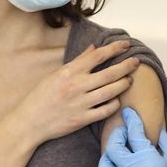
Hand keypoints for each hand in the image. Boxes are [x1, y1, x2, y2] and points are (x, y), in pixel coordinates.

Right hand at [3, 41, 139, 147]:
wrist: (30, 122)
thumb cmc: (41, 97)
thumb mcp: (56, 74)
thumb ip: (77, 62)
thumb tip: (94, 48)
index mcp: (69, 72)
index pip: (97, 56)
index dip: (114, 49)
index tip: (126, 45)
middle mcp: (76, 86)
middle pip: (109, 73)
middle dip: (126, 66)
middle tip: (136, 62)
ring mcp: (81, 103)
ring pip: (111, 91)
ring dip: (124, 84)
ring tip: (129, 79)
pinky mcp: (83, 119)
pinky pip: (106, 110)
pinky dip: (115, 104)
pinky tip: (117, 99)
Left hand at [92, 108, 166, 166]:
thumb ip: (165, 142)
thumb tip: (157, 130)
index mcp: (148, 157)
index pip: (134, 132)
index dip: (131, 120)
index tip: (128, 114)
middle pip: (114, 147)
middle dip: (116, 135)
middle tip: (121, 133)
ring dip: (106, 158)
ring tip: (113, 155)